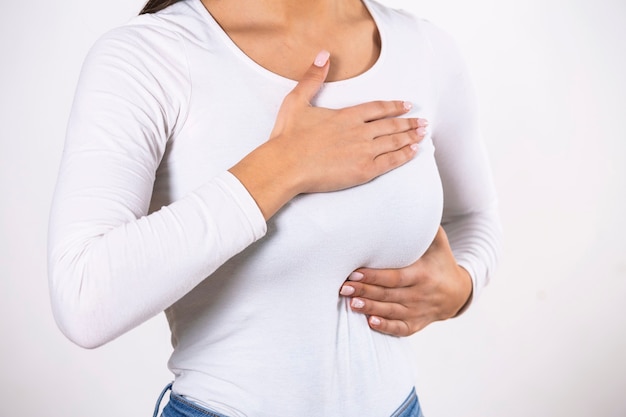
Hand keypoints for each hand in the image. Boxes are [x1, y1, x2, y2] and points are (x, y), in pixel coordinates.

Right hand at [229, 50, 427, 218]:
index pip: (377, 108)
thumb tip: (323, 55)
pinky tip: (412, 152)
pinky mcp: (363, 170)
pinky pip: (390, 162)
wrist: (286, 165)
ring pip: (394, 142)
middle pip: (391, 125)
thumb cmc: (287, 137)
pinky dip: (404, 156)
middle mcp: (359, 132)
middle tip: (423, 122)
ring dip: (410, 137)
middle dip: (409, 122)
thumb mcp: (296, 101)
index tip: (406, 105)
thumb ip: (312, 78)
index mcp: (346, 115)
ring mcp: (364, 151)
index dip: (394, 106)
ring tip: (422, 134)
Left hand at [339, 226, 472, 336]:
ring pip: (391, 311)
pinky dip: (386, 327)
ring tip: (351, 304)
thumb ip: (423, 227)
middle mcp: (420, 294)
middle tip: (343, 288)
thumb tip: (407, 200)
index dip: (374, 276)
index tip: (354, 272)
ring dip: (370, 308)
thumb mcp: (438, 242)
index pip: (395, 277)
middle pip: (388, 294)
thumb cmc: (441, 261)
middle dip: (365, 291)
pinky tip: (370, 322)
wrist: (458, 292)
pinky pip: (401, 328)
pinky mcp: (417, 324)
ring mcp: (419, 311)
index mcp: (423, 274)